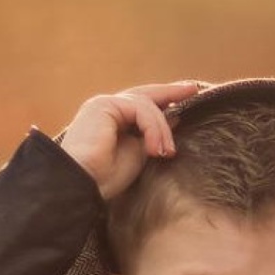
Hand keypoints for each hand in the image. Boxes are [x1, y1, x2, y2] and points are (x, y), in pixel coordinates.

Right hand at [53, 81, 203, 198]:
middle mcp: (106, 108)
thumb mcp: (138, 153)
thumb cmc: (104, 177)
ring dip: (161, 129)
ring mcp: (104, 104)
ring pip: (146, 105)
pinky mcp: (103, 105)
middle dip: (170, 92)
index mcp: (111, 120)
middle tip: (193, 89)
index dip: (165, 99)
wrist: (82, 185)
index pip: (142, 104)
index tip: (188, 96)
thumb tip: (174, 117)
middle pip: (145, 95)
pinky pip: (140, 109)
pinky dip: (153, 127)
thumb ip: (152, 135)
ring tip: (166, 152)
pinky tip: (156, 149)